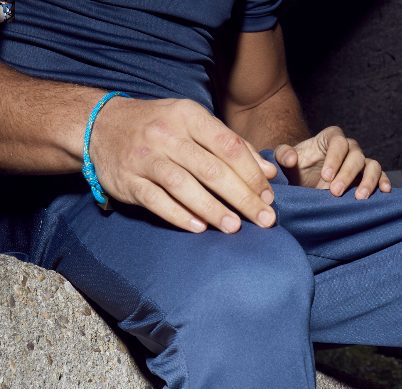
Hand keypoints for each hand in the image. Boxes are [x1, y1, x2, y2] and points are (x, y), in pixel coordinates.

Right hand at [90, 95, 278, 232]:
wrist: (101, 126)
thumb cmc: (159, 127)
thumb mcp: (194, 124)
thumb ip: (232, 146)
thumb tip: (270, 172)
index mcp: (188, 116)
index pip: (228, 145)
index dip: (252, 174)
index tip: (268, 197)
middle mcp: (166, 134)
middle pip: (211, 169)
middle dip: (242, 197)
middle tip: (264, 220)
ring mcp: (145, 157)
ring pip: (184, 186)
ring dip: (213, 209)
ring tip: (235, 228)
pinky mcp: (128, 180)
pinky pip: (157, 201)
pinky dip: (179, 215)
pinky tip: (199, 228)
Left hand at [273, 126, 390, 198]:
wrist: (305, 181)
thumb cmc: (296, 168)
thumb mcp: (285, 160)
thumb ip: (283, 154)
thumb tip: (292, 158)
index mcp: (330, 138)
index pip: (338, 142)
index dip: (334, 158)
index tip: (325, 176)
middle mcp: (349, 148)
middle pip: (356, 155)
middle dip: (347, 174)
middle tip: (335, 192)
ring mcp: (360, 162)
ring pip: (371, 165)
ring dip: (368, 181)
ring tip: (359, 198)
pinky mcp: (367, 177)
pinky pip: (380, 176)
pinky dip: (384, 182)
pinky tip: (384, 192)